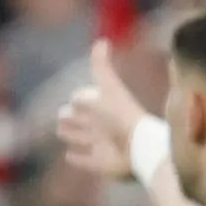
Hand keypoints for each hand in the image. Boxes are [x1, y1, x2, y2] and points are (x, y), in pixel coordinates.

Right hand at [54, 39, 150, 179]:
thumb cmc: (122, 116)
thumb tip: (102, 41)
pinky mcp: (99, 164)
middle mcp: (100, 127)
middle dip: (69, 117)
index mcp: (101, 108)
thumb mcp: (109, 88)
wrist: (141, 147)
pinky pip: (84, 162)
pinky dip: (76, 158)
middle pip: (78, 120)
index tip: (78, 98)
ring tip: (65, 132)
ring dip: (71, 134)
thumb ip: (102, 67)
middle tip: (65, 115)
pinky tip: (70, 155)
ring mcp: (100, 146)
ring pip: (79, 138)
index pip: (83, 101)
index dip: (79, 99)